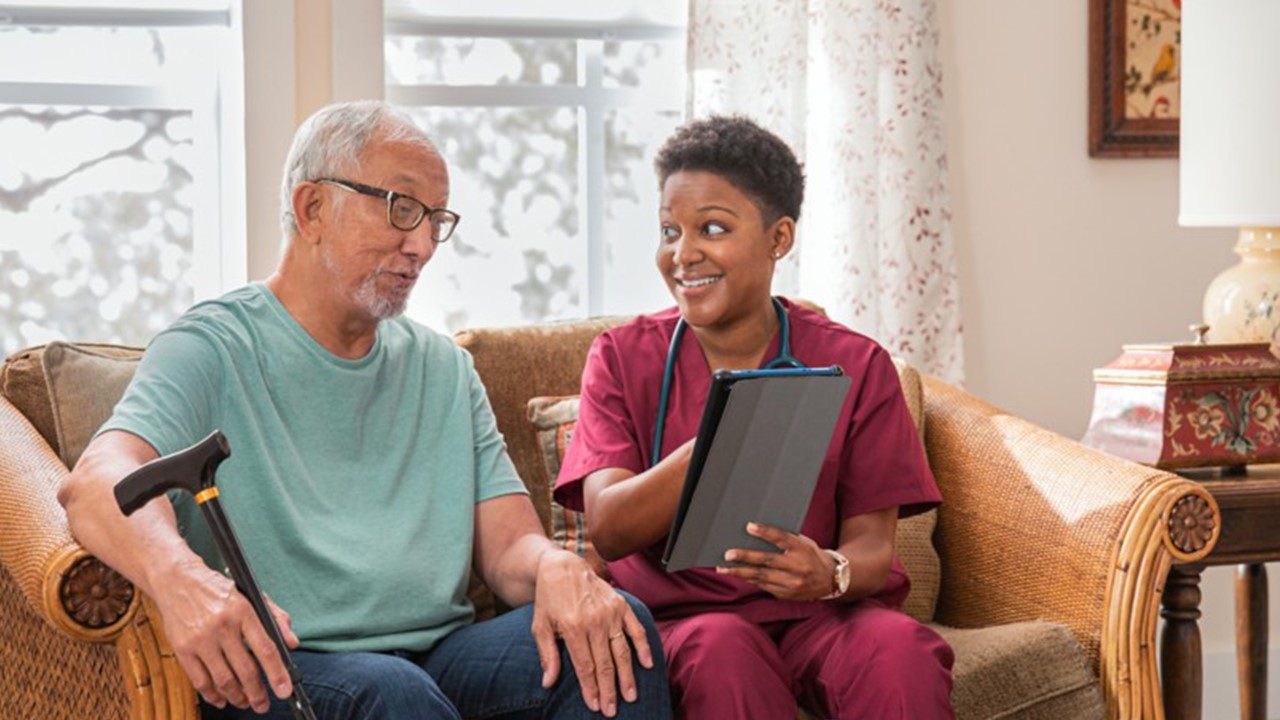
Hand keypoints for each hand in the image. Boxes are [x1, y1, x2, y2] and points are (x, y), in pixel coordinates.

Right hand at [151, 560, 298, 712]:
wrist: (178, 580)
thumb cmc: (219, 590)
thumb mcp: (252, 595)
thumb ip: (276, 618)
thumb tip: (292, 644)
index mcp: (243, 611)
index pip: (265, 648)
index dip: (277, 673)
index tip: (284, 691)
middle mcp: (222, 626)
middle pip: (245, 670)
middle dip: (257, 693)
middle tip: (263, 705)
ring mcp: (200, 639)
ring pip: (223, 680)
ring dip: (237, 697)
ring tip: (245, 702)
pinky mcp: (182, 649)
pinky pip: (200, 681)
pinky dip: (213, 695)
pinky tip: (222, 699)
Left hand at [529, 550, 653, 717]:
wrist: (563, 566)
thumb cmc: (549, 599)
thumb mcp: (540, 626)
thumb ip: (547, 655)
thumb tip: (548, 683)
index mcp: (573, 628)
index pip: (585, 666)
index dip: (590, 689)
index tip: (595, 706)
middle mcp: (594, 621)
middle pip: (605, 664)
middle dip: (609, 690)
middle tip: (613, 710)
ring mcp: (610, 612)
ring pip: (622, 651)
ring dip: (627, 676)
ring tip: (631, 696)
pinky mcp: (621, 605)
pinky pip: (636, 628)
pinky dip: (643, 646)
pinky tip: (648, 664)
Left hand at [716, 522, 837, 600]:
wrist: (831, 580)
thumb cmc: (812, 556)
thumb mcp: (805, 543)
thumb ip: (786, 539)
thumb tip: (758, 534)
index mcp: (803, 549)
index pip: (782, 539)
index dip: (765, 532)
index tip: (749, 527)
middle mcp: (798, 567)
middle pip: (767, 561)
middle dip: (746, 557)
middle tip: (728, 554)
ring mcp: (793, 583)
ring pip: (762, 577)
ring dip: (741, 573)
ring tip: (724, 569)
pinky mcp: (787, 595)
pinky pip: (764, 586)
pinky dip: (750, 581)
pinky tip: (738, 576)